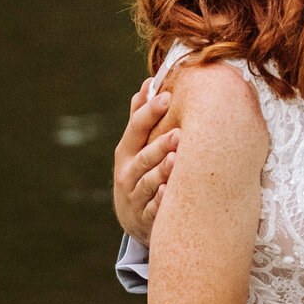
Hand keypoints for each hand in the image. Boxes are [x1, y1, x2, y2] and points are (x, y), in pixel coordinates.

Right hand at [113, 79, 178, 245]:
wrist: (135, 218)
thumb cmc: (140, 171)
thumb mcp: (135, 147)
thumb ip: (140, 117)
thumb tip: (147, 84)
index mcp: (125, 153)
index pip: (135, 129)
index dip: (149, 112)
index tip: (167, 96)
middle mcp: (127, 175)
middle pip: (143, 158)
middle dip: (160, 145)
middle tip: (178, 133)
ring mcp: (134, 198)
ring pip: (147, 184)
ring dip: (161, 172)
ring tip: (176, 160)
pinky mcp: (144, 219)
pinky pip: (153, 211)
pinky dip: (160, 202)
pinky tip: (167, 192)